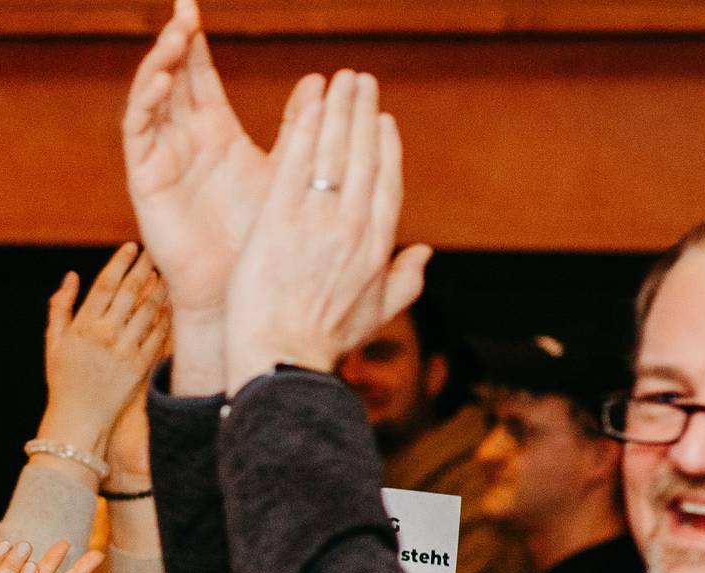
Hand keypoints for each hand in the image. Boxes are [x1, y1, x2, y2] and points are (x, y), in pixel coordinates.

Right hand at [38, 244, 170, 456]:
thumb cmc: (63, 380)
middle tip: (155, 252)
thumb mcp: (53, 343)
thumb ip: (60, 307)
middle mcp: (105, 334)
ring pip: (148, 310)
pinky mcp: (140, 366)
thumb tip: (71, 276)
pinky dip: (165, 317)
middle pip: (130, 291)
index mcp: (83, 325)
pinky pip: (158, 335)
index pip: (106, 284)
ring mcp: (125, 350)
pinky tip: (171, 304)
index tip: (131, 247)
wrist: (79, 419)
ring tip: (167, 273)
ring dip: (160, 289)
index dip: (120, 262)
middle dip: (144, 267)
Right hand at [122, 0, 275, 392]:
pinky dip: (145, 104)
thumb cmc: (268, 243)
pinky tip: (160, 80)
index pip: (198, 76)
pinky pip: (139, 135)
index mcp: (215, 135)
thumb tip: (322, 83)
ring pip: (151, 99)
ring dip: (158, 65)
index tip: (191, 5)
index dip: (193, 43)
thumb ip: (301, 129)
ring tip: (174, 36)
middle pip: (170, 78)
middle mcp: (184, 141)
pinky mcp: (147, 181)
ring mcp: (162, 159)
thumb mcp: (289, 173)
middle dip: (173, 41)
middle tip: (182, 7)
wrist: (245, 296)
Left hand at [221, 71, 431, 384]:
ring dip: (339, 109)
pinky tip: (309, 104)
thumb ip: (404, 281)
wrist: (282, 360)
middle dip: (363, 114)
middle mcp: (352, 226)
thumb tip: (425, 254)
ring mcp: (317, 221)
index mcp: (376, 246)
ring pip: (333, 152)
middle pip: (363, 157)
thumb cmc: (323, 344)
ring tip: (340, 80)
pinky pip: (296, 164)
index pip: (386, 183)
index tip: (382, 121)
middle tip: (362, 82)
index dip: (385, 147)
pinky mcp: (279, 220)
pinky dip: (305, 130)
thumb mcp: (375, 315)